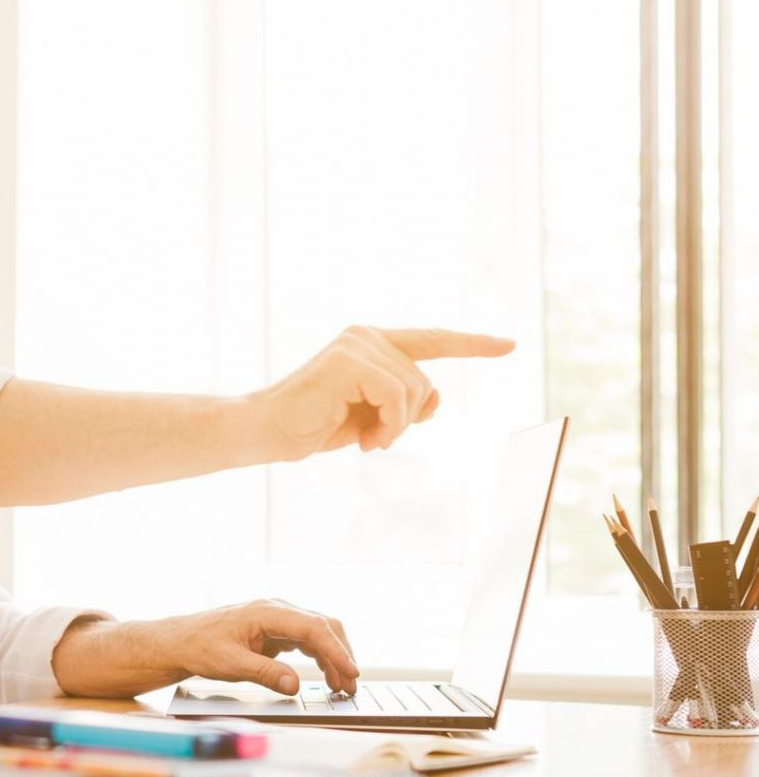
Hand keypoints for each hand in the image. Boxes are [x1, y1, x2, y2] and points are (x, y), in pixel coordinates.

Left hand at [168, 598, 357, 695]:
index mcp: (267, 612)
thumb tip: (294, 685)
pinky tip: (327, 676)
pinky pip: (306, 641)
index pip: (313, 627)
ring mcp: (277, 619)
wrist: (182, 641)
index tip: (351, 672)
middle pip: (322, 626)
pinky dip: (321, 658)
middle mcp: (276, 611)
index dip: (336, 650)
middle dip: (341, 655)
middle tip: (351, 685)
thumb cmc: (201, 647)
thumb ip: (264, 673)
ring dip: (333, 658)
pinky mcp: (275, 631)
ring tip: (342, 687)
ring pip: (318, 634)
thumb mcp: (231, 664)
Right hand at [248, 326, 513, 461]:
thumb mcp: (371, 417)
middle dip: (407, 420)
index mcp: (370, 343)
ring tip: (365, 440)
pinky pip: (396, 397)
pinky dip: (389, 426)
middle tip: (373, 439)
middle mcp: (365, 335)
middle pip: (425, 382)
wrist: (267, 431)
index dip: (471, 344)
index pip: (431, 340)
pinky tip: (366, 441)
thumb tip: (435, 399)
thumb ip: (403, 402)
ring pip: (414, 391)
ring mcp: (356, 344)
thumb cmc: (313, 425)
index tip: (509, 344)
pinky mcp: (349, 361)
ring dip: (395, 427)